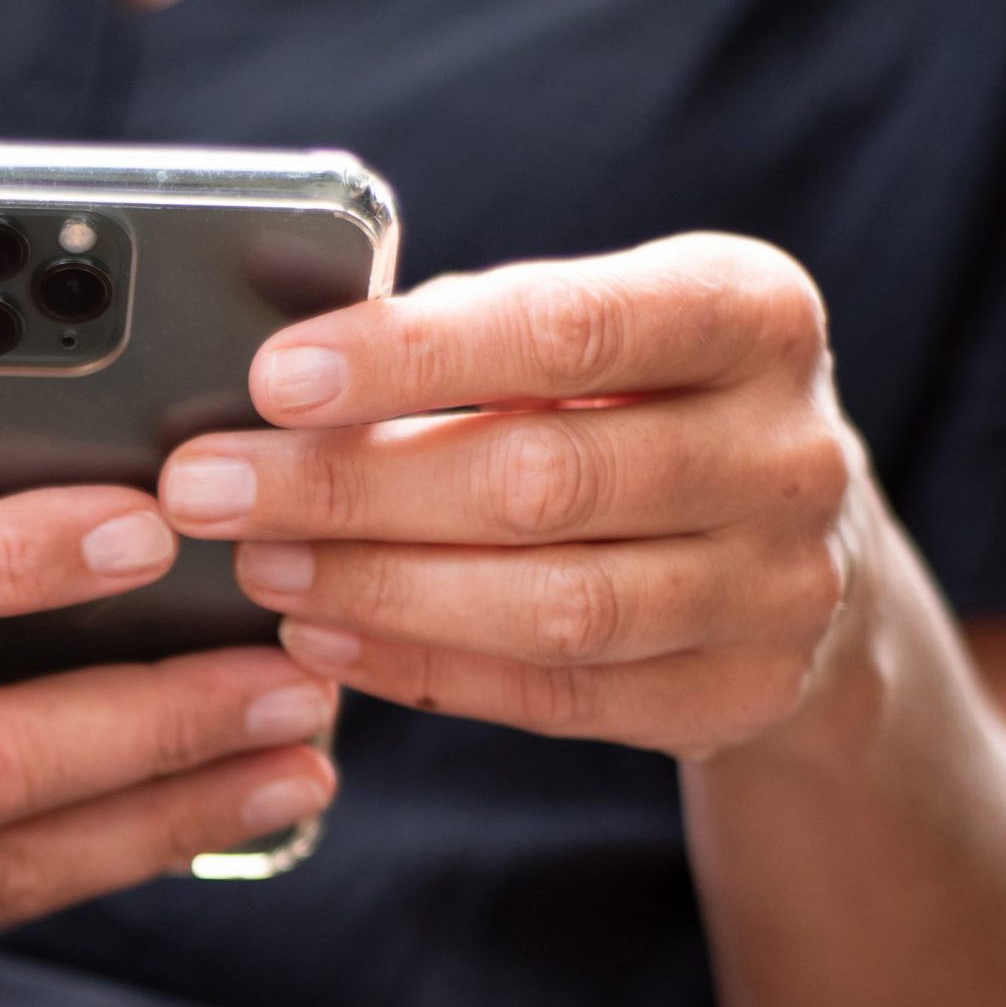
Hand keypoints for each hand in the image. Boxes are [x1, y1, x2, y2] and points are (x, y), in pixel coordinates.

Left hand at [160, 234, 876, 762]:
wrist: (797, 553)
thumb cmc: (639, 409)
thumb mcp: (596, 338)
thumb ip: (472, 340)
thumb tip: (284, 384)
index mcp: (749, 310)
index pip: (569, 327)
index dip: (410, 355)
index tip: (273, 379)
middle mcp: (790, 449)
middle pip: (543, 480)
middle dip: (350, 487)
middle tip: (209, 490)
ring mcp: (780, 587)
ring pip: (555, 607)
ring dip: (379, 589)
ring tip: (259, 568)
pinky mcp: (742, 693)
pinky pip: (559, 696)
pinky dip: (425, 669)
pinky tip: (324, 642)